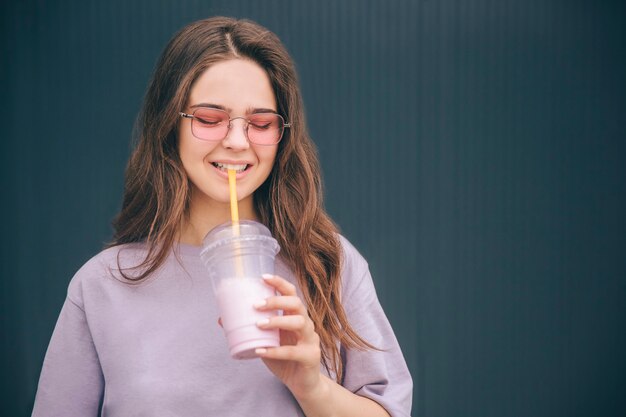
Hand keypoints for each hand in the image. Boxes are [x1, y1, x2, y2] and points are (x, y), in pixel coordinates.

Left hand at [254, 274, 322, 398]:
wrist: (302, 384)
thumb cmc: (284, 359)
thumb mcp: (265, 342)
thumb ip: (250, 331)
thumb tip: (222, 319)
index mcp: (295, 316)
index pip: (291, 293)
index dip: (279, 283)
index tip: (263, 277)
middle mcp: (306, 324)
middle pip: (297, 304)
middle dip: (276, 301)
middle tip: (256, 305)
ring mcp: (311, 340)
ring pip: (300, 323)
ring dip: (278, 321)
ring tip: (259, 324)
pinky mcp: (311, 356)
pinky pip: (294, 351)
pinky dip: (275, 350)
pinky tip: (260, 350)